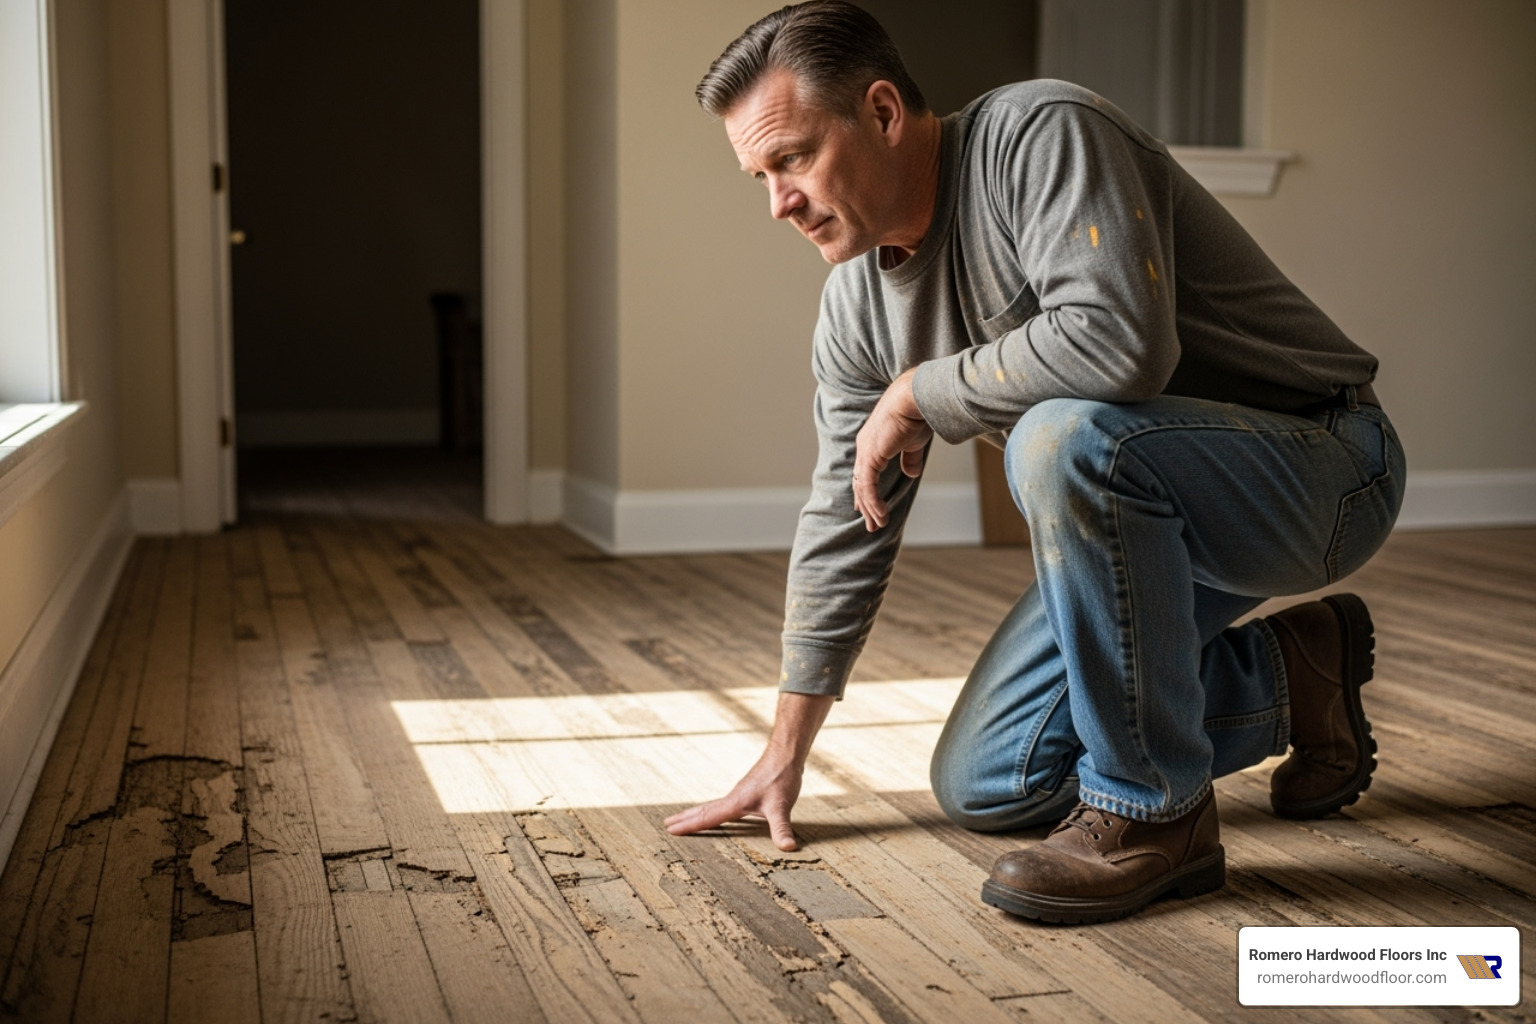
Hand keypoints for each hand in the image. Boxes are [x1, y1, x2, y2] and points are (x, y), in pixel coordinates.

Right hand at [663, 749, 805, 850]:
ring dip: (696, 813)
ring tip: (683, 818)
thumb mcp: (781, 806)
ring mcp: (739, 794)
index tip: (670, 830)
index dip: (689, 825)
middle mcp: (733, 798)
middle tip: (666, 824)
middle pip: (703, 810)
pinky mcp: (747, 792)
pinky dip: (712, 810)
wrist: (785, 755)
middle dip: (685, 818)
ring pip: (712, 806)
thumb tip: (787, 848)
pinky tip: (719, 813)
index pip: (707, 817)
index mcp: (735, 803)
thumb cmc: (781, 778)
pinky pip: (723, 804)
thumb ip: (782, 829)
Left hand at [852, 367, 931, 530]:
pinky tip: (881, 515)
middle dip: (866, 505)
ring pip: (863, 488)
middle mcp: (865, 447)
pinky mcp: (871, 457)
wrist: (915, 399)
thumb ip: (910, 458)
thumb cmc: (916, 414)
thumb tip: (911, 473)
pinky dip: (873, 503)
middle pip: (860, 482)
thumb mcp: (913, 442)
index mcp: (872, 442)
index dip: (866, 491)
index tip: (868, 507)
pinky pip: (868, 487)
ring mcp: (866, 452)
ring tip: (877, 525)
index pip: (864, 472)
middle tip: (871, 524)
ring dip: (870, 508)